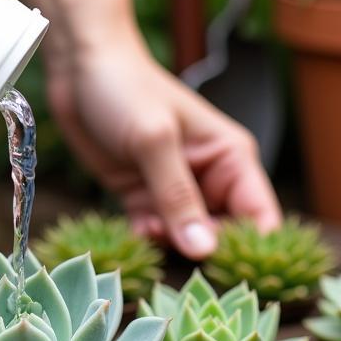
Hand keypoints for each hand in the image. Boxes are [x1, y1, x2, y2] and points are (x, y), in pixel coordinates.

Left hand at [45, 29, 281, 258]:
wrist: (80, 68)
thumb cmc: (126, 89)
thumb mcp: (154, 141)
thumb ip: (178, 197)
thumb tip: (204, 251)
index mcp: (231, 158)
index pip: (259, 218)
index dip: (250, 250)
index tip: (227, 271)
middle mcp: (210, 178)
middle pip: (224, 236)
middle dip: (201, 250)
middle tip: (174, 245)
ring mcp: (175, 190)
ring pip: (186, 239)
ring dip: (169, 244)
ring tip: (149, 227)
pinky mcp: (142, 196)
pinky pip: (154, 232)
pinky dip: (146, 237)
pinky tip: (135, 226)